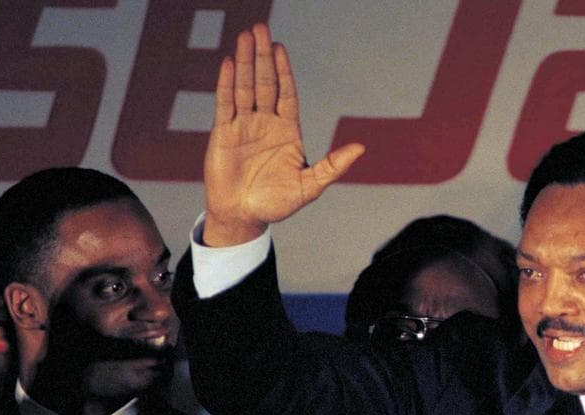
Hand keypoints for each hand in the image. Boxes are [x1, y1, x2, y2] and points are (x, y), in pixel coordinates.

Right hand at [203, 23, 364, 246]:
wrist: (243, 216)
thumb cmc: (276, 203)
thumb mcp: (310, 186)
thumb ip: (333, 166)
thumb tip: (361, 148)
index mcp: (287, 131)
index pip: (286, 93)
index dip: (284, 71)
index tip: (281, 48)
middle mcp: (266, 123)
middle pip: (265, 83)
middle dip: (263, 57)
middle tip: (261, 29)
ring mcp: (244, 125)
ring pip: (245, 87)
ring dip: (246, 62)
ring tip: (245, 36)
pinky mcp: (223, 133)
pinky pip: (225, 103)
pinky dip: (227, 83)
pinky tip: (230, 63)